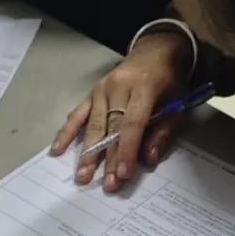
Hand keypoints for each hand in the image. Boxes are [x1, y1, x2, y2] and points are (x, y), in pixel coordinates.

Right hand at [51, 30, 191, 192]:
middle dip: (108, 159)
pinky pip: (77, 115)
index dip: (127, 150)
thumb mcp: (177, 104)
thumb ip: (164, 132)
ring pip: (93, 125)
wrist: (156, 50)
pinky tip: (57, 150)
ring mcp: (101, 89)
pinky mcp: (91, 93)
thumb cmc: (169, 81)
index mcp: (144, 88)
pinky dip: (67, 132)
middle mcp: (119, 87)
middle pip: (111, 128)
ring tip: (82, 176)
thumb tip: (147, 159)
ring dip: (88, 153)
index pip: (133, 124)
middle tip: (107, 185)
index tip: (123, 173)